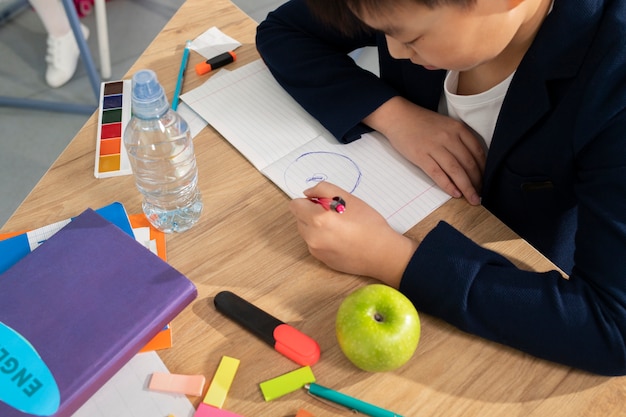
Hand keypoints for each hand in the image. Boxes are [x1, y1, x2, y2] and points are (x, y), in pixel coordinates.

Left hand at [289, 182, 417, 287]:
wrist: (382, 253)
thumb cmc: (368, 223)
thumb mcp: (348, 197)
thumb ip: (323, 189)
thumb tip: (307, 194)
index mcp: (316, 219)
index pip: (295, 205)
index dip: (308, 201)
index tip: (322, 202)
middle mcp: (311, 237)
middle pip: (299, 218)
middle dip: (311, 213)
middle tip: (334, 214)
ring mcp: (316, 250)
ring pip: (306, 232)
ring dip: (316, 226)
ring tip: (339, 228)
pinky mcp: (322, 260)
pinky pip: (315, 244)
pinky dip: (323, 239)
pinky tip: (341, 240)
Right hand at [364, 96, 485, 204]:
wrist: (398, 117)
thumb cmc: (422, 122)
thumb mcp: (446, 125)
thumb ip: (459, 139)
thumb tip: (471, 163)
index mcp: (458, 128)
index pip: (477, 152)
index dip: (484, 170)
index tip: (485, 181)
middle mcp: (449, 137)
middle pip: (468, 164)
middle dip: (477, 182)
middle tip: (480, 195)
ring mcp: (434, 147)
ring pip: (456, 171)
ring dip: (466, 187)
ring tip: (472, 199)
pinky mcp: (420, 156)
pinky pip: (437, 173)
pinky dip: (448, 185)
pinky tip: (455, 193)